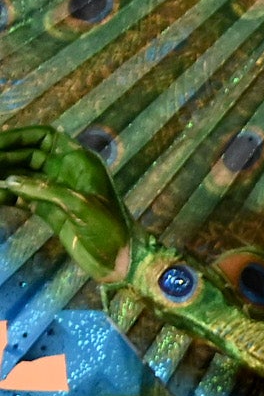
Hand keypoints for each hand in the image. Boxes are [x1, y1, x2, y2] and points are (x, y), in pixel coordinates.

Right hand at [0, 126, 129, 281]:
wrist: (120, 260)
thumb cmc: (109, 228)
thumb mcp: (78, 204)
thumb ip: (44, 189)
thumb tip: (8, 180)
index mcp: (80, 160)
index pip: (45, 137)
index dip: (20, 136)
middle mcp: (66, 171)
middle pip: (28, 154)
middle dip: (5, 156)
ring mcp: (56, 191)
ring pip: (22, 176)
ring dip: (3, 176)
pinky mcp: (49, 211)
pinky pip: (22, 197)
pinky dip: (6, 195)